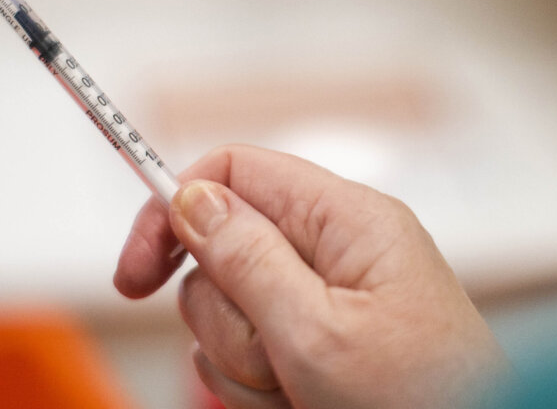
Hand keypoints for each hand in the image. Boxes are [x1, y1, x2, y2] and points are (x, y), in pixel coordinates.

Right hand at [115, 145, 507, 408]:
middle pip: (222, 250)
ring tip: (298, 391)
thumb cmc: (420, 403)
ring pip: (228, 308)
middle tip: (270, 357)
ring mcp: (324, 299)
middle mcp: (334, 250)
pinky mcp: (316, 342)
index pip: (233, 171)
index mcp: (345, 220)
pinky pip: (248, 349)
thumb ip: (247, 257)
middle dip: (226, 314)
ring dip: (244, 360)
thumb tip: (188, 197)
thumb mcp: (317, 333)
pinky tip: (297, 402)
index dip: (173, 209)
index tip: (136, 272)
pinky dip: (257, 383)